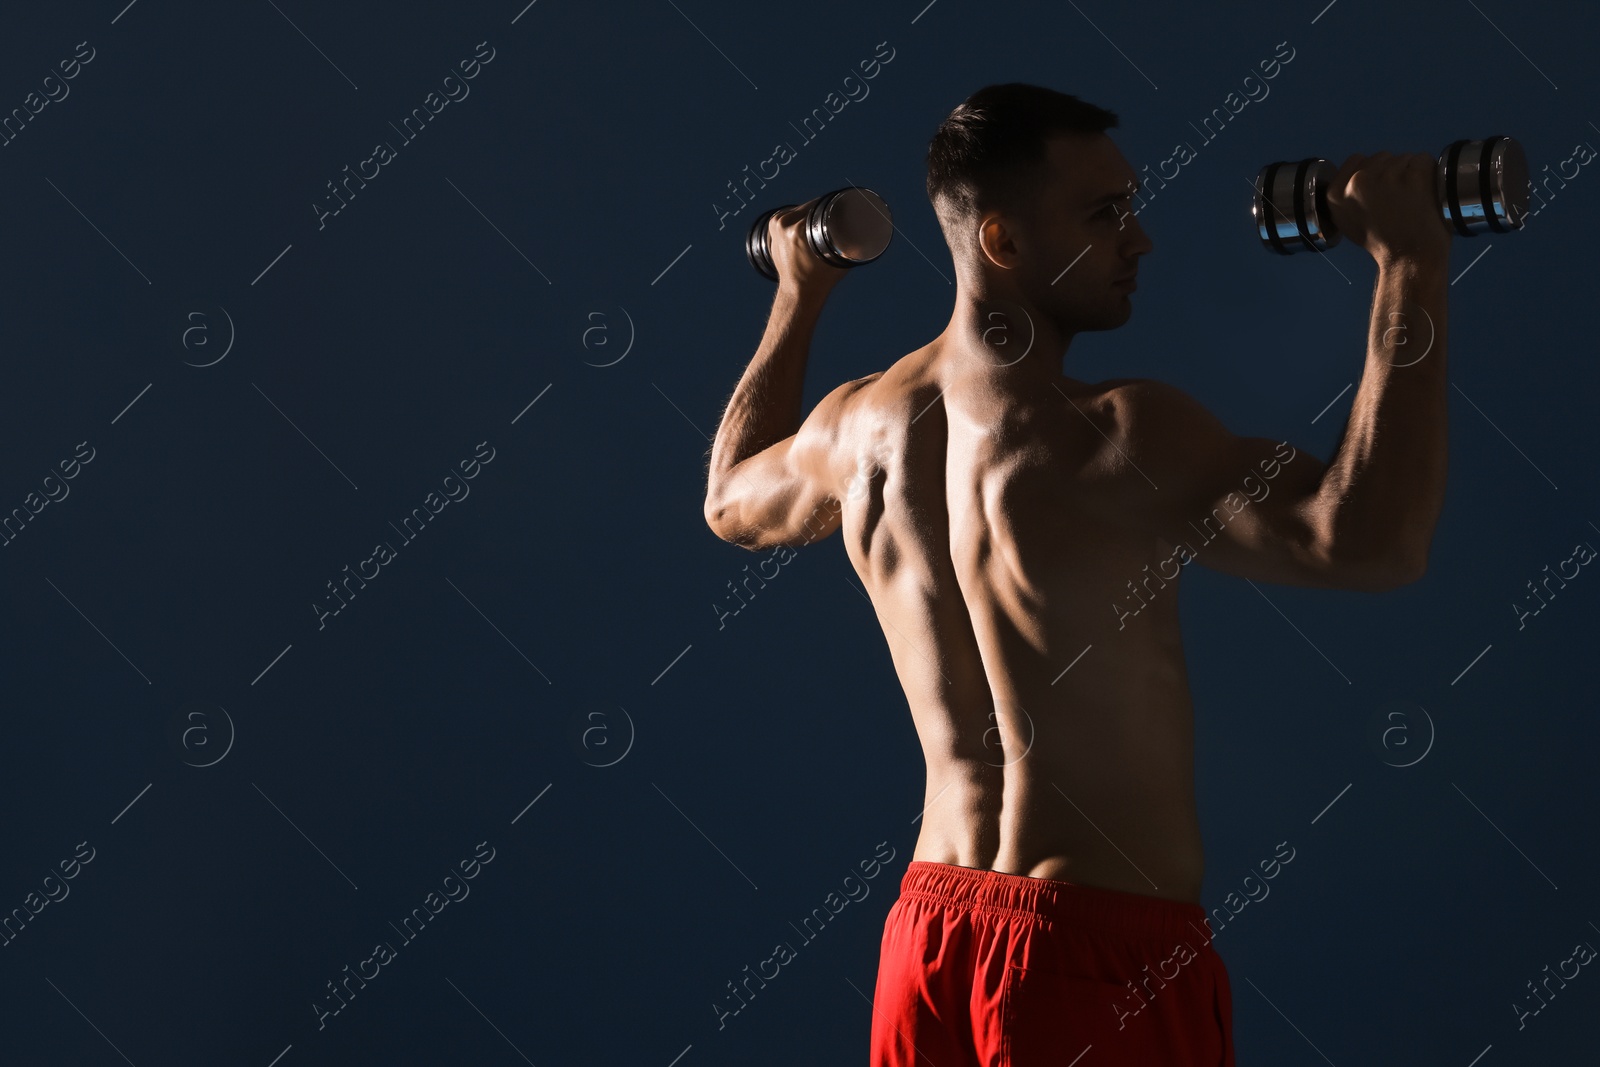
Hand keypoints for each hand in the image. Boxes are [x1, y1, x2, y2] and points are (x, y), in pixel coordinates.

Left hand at [766, 196, 849, 296]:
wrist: (798, 292)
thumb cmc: (821, 279)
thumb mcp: (840, 260)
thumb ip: (854, 246)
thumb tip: (869, 233)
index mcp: (797, 230)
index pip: (818, 204)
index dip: (831, 201)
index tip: (841, 201)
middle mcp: (783, 225)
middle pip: (807, 206)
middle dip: (821, 206)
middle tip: (835, 209)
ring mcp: (775, 226)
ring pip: (798, 209)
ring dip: (810, 210)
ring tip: (822, 214)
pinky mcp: (771, 228)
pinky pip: (789, 215)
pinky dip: (798, 216)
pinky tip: (807, 217)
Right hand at [1324, 151, 1452, 264]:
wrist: (1409, 258)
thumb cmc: (1383, 243)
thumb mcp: (1347, 221)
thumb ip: (1346, 194)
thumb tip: (1356, 174)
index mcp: (1336, 194)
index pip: (1356, 160)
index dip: (1372, 172)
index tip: (1381, 191)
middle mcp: (1358, 182)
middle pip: (1381, 157)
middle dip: (1392, 172)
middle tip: (1398, 200)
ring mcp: (1387, 176)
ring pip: (1404, 158)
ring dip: (1411, 174)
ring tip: (1412, 200)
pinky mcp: (1414, 174)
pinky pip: (1423, 160)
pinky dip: (1428, 173)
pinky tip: (1424, 194)